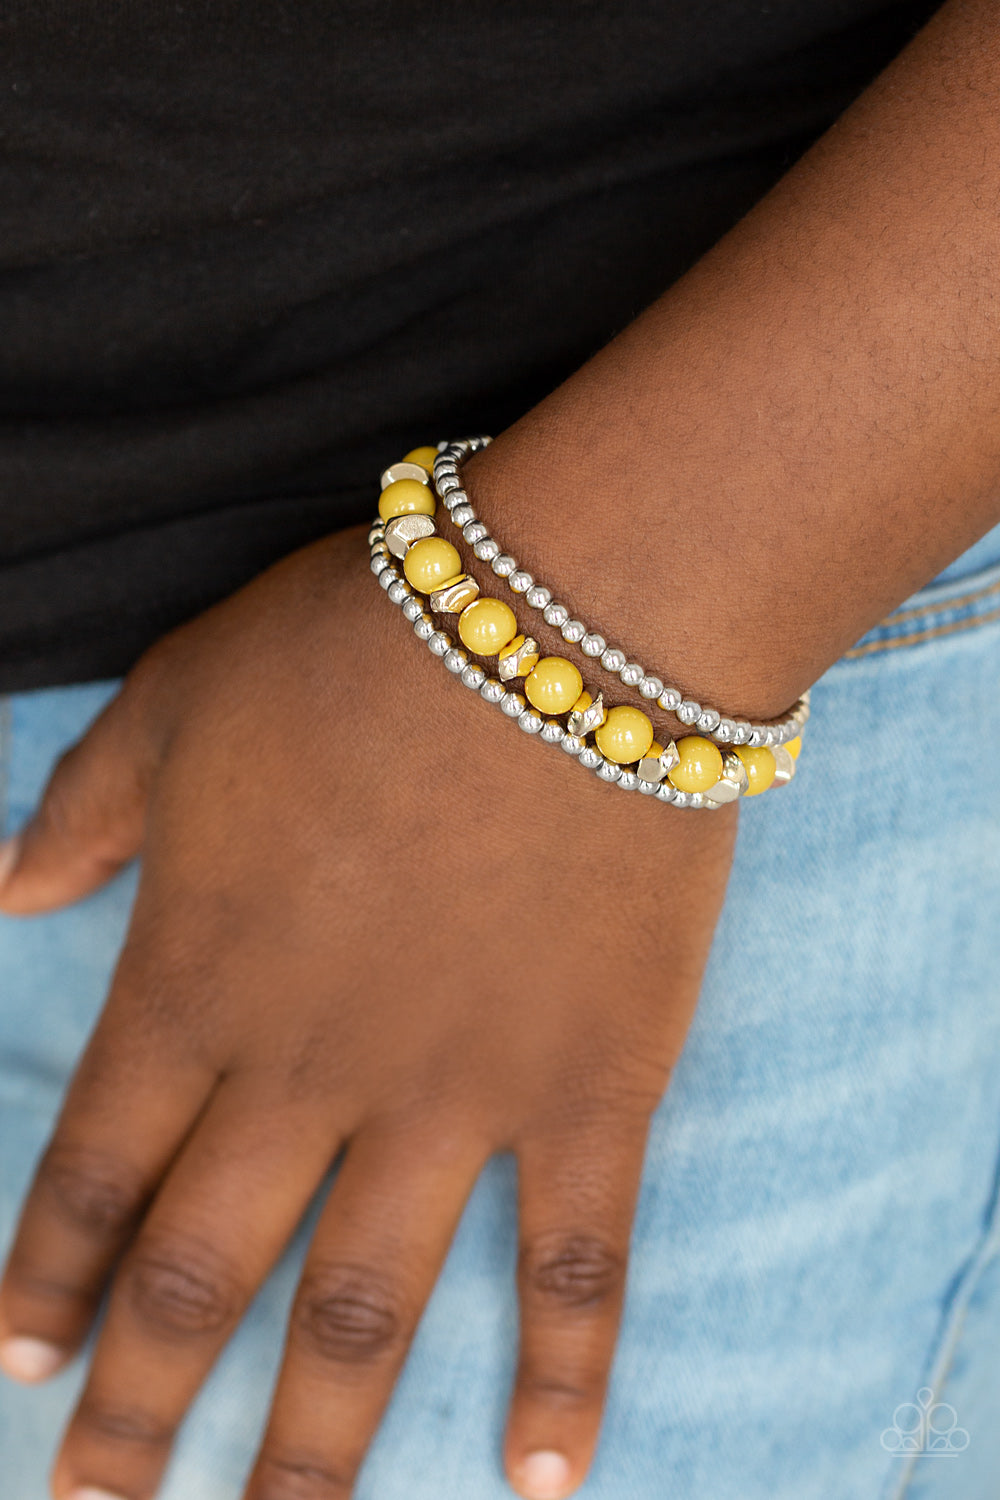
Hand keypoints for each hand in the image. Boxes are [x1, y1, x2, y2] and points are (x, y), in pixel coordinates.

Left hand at [0, 525, 734, 1499]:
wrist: (564, 626)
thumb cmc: (359, 649)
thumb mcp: (178, 703)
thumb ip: (87, 811)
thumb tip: (3, 891)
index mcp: (198, 982)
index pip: (94, 1173)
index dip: (45, 1283)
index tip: (17, 1374)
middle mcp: (311, 1071)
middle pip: (206, 1273)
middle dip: (141, 1407)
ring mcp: (457, 1094)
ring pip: (367, 1304)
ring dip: (311, 1443)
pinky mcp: (590, 1085)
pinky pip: (577, 1258)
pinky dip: (563, 1372)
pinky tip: (543, 1478)